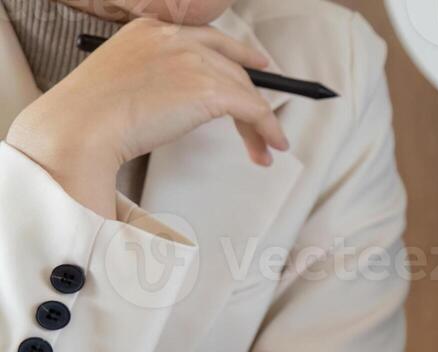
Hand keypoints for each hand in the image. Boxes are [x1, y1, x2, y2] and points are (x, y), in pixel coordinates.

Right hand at [4, 19, 288, 215]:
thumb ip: (153, 74)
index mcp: (148, 29)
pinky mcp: (209, 89)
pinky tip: (269, 146)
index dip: (238, 53)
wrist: (81, 127)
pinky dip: (266, 129)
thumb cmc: (88, 115)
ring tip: (264, 149)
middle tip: (261, 125)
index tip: (257, 64)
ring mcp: (192, 61)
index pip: (207, 39)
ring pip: (244, 90)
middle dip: (249, 98)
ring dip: (259, 123)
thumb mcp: (121, 78)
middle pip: (230, 66)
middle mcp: (173, 38)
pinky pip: (253, 109)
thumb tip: (182, 99)